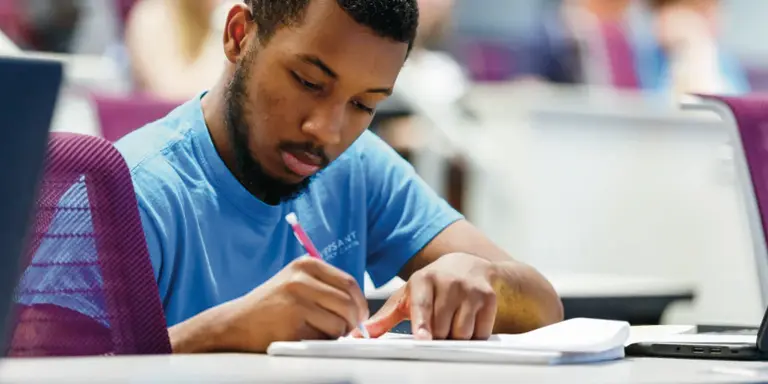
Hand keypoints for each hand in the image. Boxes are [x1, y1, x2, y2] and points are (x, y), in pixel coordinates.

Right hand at [215, 256, 368, 351]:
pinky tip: (304, 336)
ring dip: (336, 334)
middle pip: (348, 303)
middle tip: (347, 331)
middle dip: (353, 322)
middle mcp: (301, 279)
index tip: (359, 315)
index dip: (360, 303)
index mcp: (306, 264)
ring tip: (318, 331)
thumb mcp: (297, 283)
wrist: (236, 323)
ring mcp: (296, 301)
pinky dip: (320, 342)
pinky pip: (323, 338)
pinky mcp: (293, 324)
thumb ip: (326, 287)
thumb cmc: (271, 306)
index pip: (349, 283)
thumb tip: (360, 306)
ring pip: (340, 322)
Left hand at [354, 253, 497, 339]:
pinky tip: (468, 320)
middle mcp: (448, 281)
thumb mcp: (407, 296)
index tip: (422, 338)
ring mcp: (470, 289)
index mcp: (423, 279)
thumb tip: (357, 334)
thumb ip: (384, 317)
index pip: (422, 306)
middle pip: (442, 328)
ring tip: (452, 322)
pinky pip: (481, 331)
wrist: (469, 265)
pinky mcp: (488, 297)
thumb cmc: (432, 286)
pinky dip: (474, 334)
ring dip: (456, 337)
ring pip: (462, 333)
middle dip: (438, 335)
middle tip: (437, 325)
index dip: (422, 323)